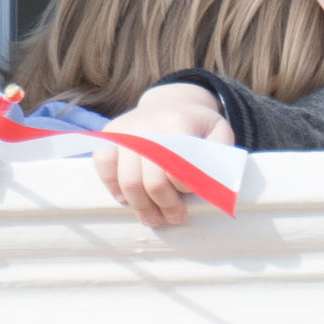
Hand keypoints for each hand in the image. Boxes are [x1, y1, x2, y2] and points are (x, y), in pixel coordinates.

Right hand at [93, 84, 232, 227]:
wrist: (171, 104)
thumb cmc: (197, 127)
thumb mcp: (219, 133)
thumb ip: (220, 155)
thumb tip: (211, 184)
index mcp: (178, 123)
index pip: (178, 167)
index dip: (186, 188)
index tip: (193, 193)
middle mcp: (147, 125)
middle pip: (152, 181)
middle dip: (166, 205)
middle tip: (176, 217)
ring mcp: (125, 130)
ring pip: (127, 182)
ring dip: (142, 207)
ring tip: (155, 219)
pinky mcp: (109, 136)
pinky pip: (104, 168)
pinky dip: (115, 189)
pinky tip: (129, 199)